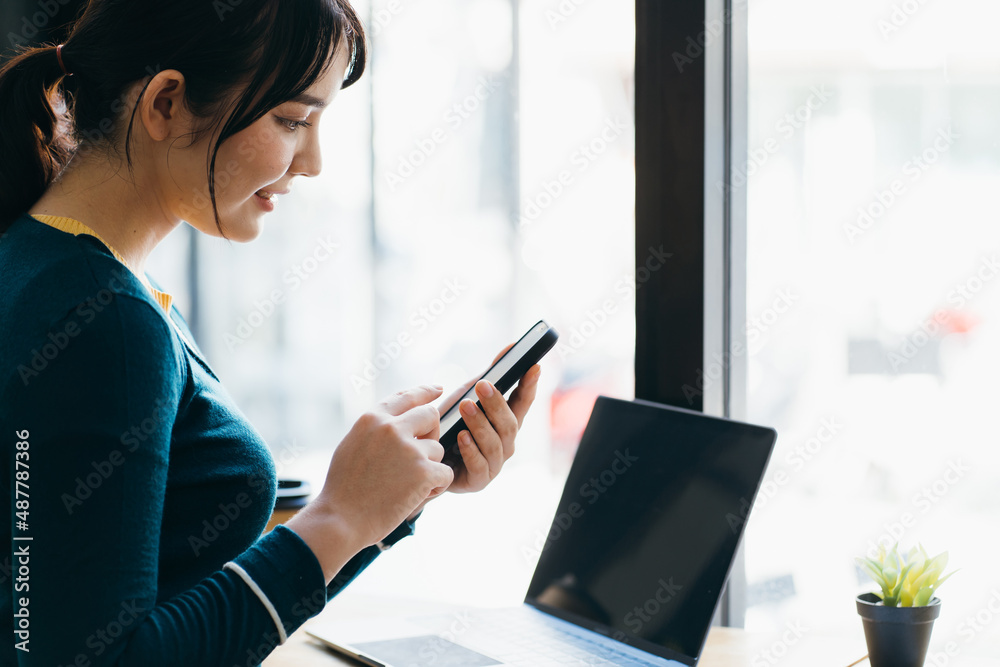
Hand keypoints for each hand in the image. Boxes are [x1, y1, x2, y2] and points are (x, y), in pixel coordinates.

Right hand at [304, 385, 454, 553]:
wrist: (340, 520)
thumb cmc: (344, 489)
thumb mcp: (353, 445)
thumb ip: (376, 430)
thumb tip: (398, 420)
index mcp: (372, 419)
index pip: (406, 396)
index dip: (425, 392)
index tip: (438, 389)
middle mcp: (391, 428)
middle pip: (430, 416)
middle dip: (431, 434)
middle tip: (421, 456)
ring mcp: (409, 448)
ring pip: (438, 449)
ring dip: (430, 467)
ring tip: (407, 486)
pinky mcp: (423, 471)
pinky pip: (445, 472)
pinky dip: (437, 486)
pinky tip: (417, 496)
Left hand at [431, 343, 541, 496]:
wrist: (422, 459)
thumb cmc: (450, 425)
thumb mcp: (467, 395)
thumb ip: (491, 374)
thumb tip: (511, 347)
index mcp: (505, 422)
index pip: (523, 402)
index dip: (530, 385)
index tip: (533, 367)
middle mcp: (505, 444)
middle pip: (510, 424)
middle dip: (497, 404)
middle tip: (483, 385)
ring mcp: (494, 464)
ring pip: (496, 444)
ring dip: (481, 424)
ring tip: (466, 407)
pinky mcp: (478, 481)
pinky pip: (480, 467)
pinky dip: (472, 451)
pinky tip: (462, 437)